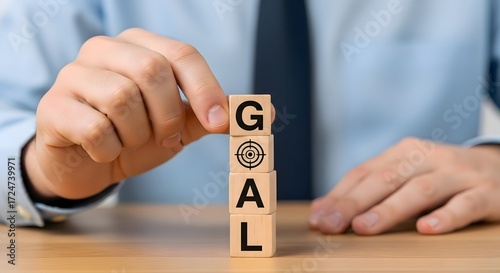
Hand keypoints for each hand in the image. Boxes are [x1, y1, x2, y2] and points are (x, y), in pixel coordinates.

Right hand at [25, 28, 228, 199]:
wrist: (88, 165)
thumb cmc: (135, 136)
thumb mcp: (178, 125)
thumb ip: (213, 116)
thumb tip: (265, 113)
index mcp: (140, 46)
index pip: (181, 54)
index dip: (205, 88)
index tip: (220, 122)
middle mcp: (104, 50)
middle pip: (152, 70)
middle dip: (167, 115)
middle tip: (165, 138)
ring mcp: (73, 74)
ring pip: (122, 98)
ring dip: (137, 134)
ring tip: (130, 141)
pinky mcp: (52, 106)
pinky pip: (95, 128)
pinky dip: (109, 150)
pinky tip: (104, 150)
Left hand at [309, 137, 499, 233]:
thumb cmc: (443, 176)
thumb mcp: (408, 174)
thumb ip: (372, 189)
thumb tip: (324, 209)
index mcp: (404, 152)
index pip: (364, 172)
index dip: (339, 195)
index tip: (318, 217)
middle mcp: (428, 158)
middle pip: (385, 179)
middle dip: (354, 203)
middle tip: (331, 224)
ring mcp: (457, 174)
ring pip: (419, 190)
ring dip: (389, 209)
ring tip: (365, 227)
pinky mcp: (487, 192)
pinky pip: (465, 205)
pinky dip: (446, 216)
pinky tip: (427, 228)